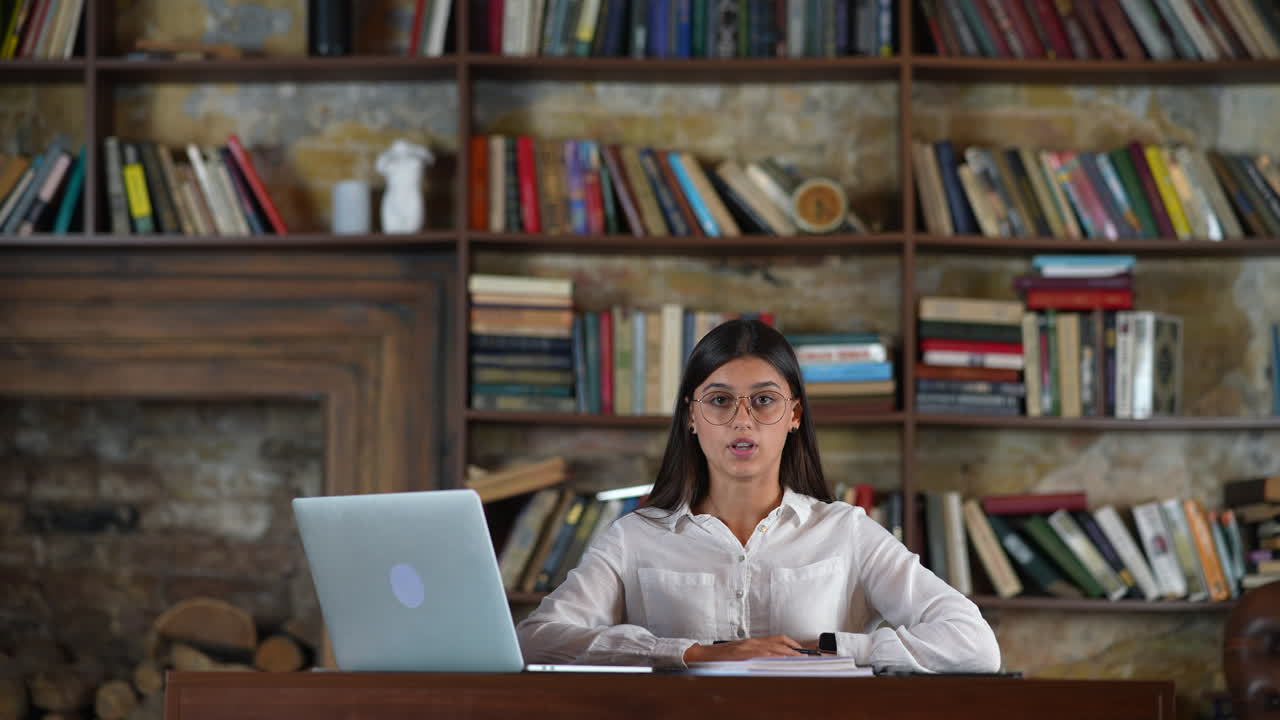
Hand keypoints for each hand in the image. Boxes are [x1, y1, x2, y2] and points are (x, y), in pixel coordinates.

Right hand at [683, 635, 804, 662]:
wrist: (704, 656)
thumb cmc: (721, 657)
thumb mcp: (742, 653)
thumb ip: (756, 655)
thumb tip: (774, 661)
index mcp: (754, 642)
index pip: (778, 639)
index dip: (792, 643)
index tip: (802, 650)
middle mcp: (753, 642)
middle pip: (779, 642)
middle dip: (795, 649)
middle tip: (807, 656)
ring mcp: (748, 648)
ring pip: (774, 648)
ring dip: (788, 653)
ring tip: (799, 659)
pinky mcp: (743, 654)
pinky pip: (763, 655)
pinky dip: (774, 657)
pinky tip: (782, 661)